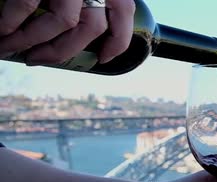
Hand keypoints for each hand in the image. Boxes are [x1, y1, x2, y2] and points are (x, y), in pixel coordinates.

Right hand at [0, 0, 134, 63]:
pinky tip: (2, 30)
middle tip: (35, 59)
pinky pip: (26, 5)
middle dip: (60, 51)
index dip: (117, 43)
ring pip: (61, 23)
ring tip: (10, 47)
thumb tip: (72, 28)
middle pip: (90, 29)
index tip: (103, 58)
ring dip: (33, 41)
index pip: (124, 15)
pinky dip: (12, 22)